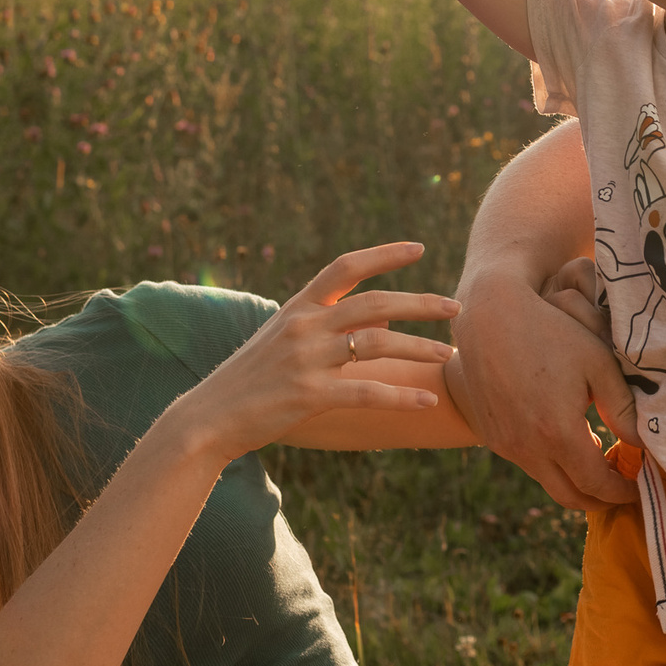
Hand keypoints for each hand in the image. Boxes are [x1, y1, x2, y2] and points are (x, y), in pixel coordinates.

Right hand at [177, 242, 458, 458]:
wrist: (210, 417)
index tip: (419, 248)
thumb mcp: (286, 339)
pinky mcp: (309, 395)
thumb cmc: (253, 378)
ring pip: (378, 343)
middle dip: (420, 303)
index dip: (383, 254)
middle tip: (455, 307)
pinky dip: (401, 396)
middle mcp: (304, 326)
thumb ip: (332, 323)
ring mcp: (306, 360)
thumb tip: (386, 314)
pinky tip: (427, 401)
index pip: (346, 267)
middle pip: (375, 303)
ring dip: (419, 348)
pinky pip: (368, 391)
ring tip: (450, 355)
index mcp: (298, 307)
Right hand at [452, 263, 639, 513]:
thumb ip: (623, 408)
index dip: (621, 491)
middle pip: (571, 497)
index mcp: (558, 433)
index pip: (597, 484)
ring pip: (547, 482)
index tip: (637, 486)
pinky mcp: (493, 437)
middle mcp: (528, 448)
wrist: (489, 318)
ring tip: (598, 462)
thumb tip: (641, 444)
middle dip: (600, 500)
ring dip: (575, 481)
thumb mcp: (597, 362)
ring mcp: (506, 445)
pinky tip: (566, 441)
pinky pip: (528, 463)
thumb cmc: (550, 332)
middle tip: (621, 487)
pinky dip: (551, 464)